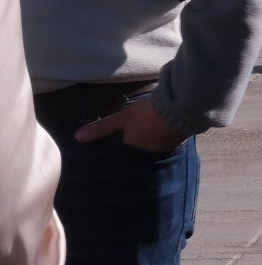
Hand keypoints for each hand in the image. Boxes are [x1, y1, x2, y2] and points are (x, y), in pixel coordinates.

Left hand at [75, 96, 189, 153]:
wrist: (181, 106)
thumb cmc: (148, 114)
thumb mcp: (122, 118)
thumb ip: (102, 128)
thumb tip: (78, 137)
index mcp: (132, 151)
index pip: (119, 158)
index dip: (115, 154)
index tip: (109, 152)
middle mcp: (147, 156)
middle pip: (135, 155)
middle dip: (131, 150)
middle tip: (126, 143)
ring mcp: (163, 150)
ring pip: (149, 150)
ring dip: (146, 145)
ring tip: (141, 138)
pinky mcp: (175, 143)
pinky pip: (162, 145)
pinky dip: (158, 141)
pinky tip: (156, 133)